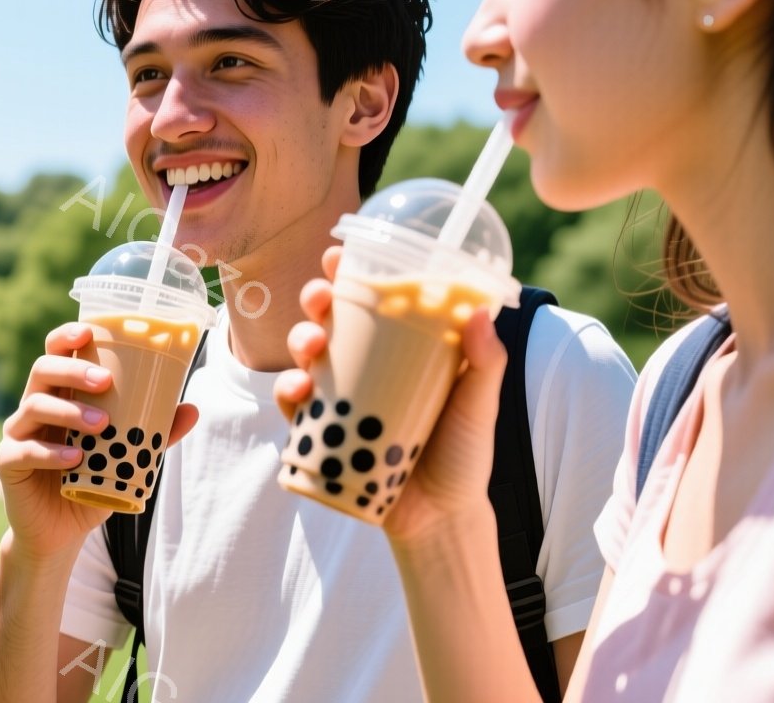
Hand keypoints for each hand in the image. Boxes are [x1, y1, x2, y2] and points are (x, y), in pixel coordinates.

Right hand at [0, 321, 197, 564]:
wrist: (62, 532)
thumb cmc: (92, 482)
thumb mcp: (126, 456)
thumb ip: (155, 433)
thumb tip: (192, 409)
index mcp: (60, 394)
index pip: (55, 353)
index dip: (66, 337)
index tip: (88, 332)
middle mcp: (34, 406)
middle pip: (42, 371)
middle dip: (73, 371)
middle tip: (105, 382)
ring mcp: (17, 433)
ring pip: (33, 406)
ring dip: (69, 412)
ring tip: (101, 425)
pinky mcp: (9, 463)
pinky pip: (24, 450)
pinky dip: (51, 453)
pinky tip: (74, 459)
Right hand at [275, 247, 508, 542]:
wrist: (442, 518)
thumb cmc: (464, 455)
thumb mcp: (479, 405)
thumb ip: (485, 363)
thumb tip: (482, 312)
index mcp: (401, 350)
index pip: (371, 300)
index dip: (350, 273)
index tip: (340, 255)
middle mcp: (365, 368)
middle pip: (331, 320)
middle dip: (316, 300)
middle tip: (321, 299)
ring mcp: (341, 399)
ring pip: (305, 357)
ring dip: (299, 340)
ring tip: (312, 346)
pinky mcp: (323, 433)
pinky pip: (295, 408)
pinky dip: (288, 395)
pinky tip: (297, 392)